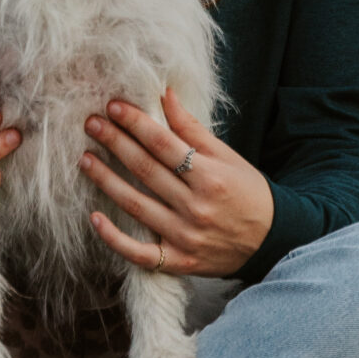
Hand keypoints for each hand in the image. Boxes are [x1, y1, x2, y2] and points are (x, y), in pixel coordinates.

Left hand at [81, 88, 273, 278]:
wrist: (273, 242)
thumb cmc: (249, 193)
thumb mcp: (228, 157)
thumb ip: (193, 129)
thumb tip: (165, 95)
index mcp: (210, 176)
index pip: (164, 144)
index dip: (136, 123)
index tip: (113, 106)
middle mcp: (196, 206)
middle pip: (146, 170)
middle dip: (115, 143)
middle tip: (90, 123)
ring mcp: (185, 237)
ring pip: (136, 206)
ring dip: (106, 181)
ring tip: (85, 159)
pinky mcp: (179, 262)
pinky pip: (140, 253)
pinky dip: (115, 238)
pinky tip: (94, 218)